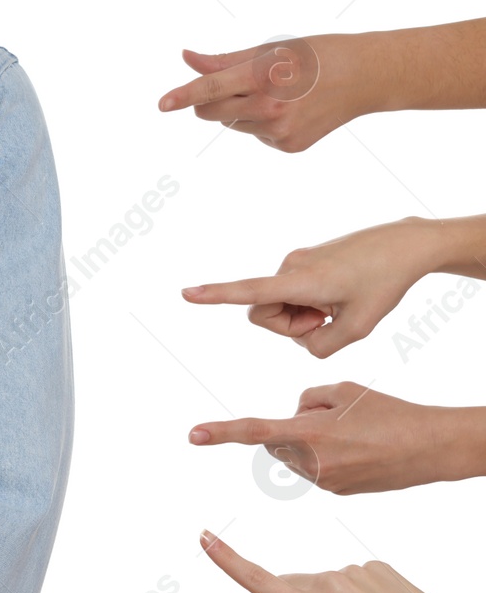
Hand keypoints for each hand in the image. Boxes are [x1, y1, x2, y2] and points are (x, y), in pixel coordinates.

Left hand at [157, 34, 383, 152]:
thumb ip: (224, 60)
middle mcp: (271, 108)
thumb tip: (187, 59)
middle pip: (211, 112)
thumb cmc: (315, 55)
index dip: (184, 95)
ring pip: (232, 124)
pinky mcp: (288, 147)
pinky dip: (261, 123)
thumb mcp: (270, 49)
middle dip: (208, 101)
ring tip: (278, 93)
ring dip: (240, 110)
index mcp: (265, 77)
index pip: (212, 89)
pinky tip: (290, 110)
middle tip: (234, 84)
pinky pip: (255, 135)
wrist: (365, 77)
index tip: (163, 104)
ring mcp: (280, 132)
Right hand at [181, 216, 433, 355]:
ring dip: (303, 315)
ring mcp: (295, 262)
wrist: (404, 246)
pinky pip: (291, 293)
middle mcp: (289, 267)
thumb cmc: (384, 284)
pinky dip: (310, 304)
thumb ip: (322, 347)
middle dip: (289, 326)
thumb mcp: (359, 329)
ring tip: (336, 307)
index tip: (187, 293)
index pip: (250, 291)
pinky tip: (339, 296)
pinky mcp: (302, 261)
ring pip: (279, 305)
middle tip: (328, 321)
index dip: (216, 295)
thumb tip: (304, 340)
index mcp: (301, 282)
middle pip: (263, 312)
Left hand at [189, 384, 485, 493]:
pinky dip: (328, 456)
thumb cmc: (388, 412)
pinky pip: (317, 468)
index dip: (222, 432)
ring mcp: (325, 482)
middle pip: (276, 442)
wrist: (430, 447)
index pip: (255, 431)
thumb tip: (292, 417)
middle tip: (330, 417)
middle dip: (289, 428)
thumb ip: (306, 400)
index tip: (194, 435)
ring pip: (297, 455)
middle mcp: (312, 463)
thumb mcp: (342, 390)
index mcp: (309, 435)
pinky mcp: (338, 491)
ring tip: (353, 433)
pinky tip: (360, 449)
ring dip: (310, 442)